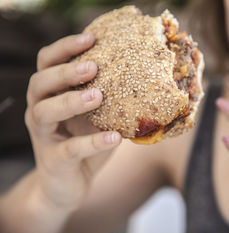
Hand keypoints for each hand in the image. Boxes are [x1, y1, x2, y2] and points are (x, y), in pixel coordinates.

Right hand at [25, 33, 121, 211]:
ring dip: (71, 101)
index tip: (91, 38)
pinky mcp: (54, 160)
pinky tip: (114, 137)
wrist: (68, 185)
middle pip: (40, 82)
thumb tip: (144, 77)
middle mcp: (40, 110)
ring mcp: (44, 136)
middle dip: (66, 72)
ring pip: (45, 112)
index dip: (65, 48)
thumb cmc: (83, 143)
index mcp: (50, 94)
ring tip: (98, 96)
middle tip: (93, 66)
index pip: (48, 63)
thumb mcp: (95, 116)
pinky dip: (93, 142)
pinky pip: (70, 149)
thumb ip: (108, 98)